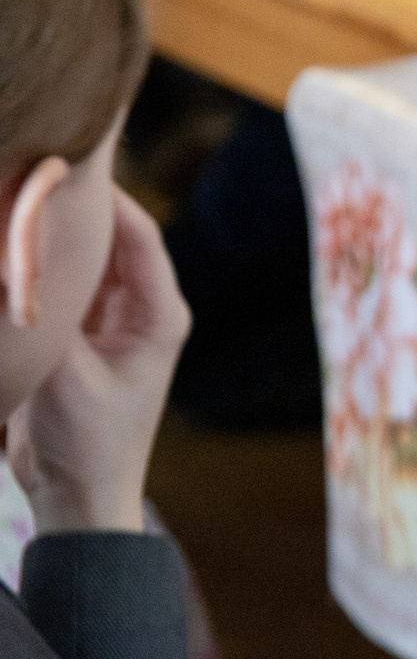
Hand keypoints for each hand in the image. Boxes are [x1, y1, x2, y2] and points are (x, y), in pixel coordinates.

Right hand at [9, 188, 188, 534]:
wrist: (80, 496)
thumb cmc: (87, 443)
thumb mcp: (64, 378)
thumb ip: (45, 318)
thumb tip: (23, 266)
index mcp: (160, 313)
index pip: (138, 235)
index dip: (104, 196)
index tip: (66, 163)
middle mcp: (143, 307)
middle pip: (112, 237)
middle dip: (73, 207)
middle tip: (34, 168)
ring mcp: (112, 317)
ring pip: (83, 258)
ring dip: (54, 233)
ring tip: (18, 194)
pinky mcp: (82, 331)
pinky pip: (63, 283)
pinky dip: (41, 265)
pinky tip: (12, 243)